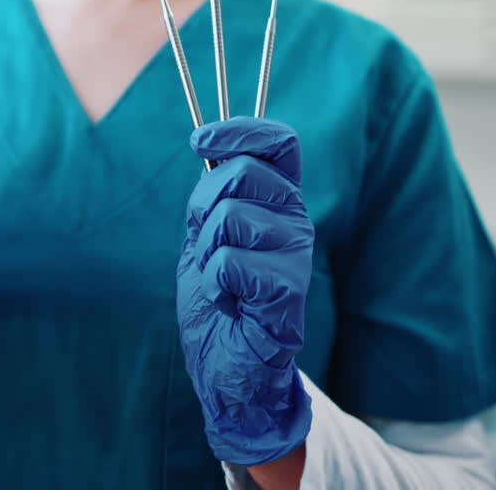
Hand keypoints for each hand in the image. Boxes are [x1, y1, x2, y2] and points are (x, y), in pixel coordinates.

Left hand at [177, 117, 313, 466]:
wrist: (225, 365)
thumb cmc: (218, 299)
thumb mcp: (204, 233)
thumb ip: (213, 191)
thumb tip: (207, 140)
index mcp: (278, 202)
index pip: (279, 142)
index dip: (240, 130)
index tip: (199, 141)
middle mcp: (295, 221)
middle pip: (245, 173)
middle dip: (206, 206)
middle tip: (210, 247)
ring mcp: (296, 254)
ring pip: (232, 218)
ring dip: (208, 253)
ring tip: (222, 281)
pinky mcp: (289, 290)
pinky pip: (231, 262)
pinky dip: (215, 283)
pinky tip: (230, 303)